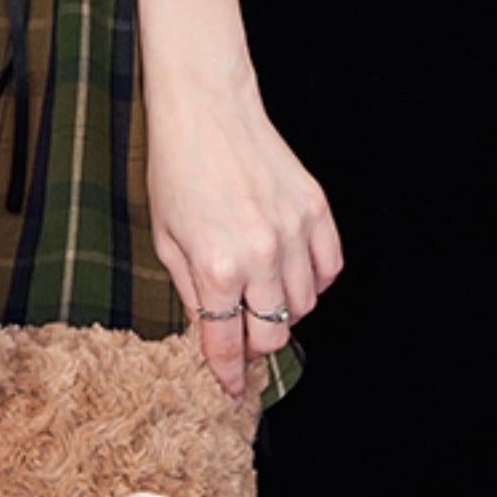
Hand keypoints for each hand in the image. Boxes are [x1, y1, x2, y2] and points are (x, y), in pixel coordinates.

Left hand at [145, 75, 342, 401]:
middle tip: (243, 330)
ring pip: (305, 306)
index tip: (233, 388)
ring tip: (261, 290)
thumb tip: (211, 332)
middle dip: (255, 343)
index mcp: (216, 266)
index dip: (229, 374)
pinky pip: (329, 269)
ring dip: (284, 310)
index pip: (227, 344)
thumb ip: (192, 293)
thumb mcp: (166, 238)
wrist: (206, 108)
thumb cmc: (177, 166)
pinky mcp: (315, 209)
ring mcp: (293, 232)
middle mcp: (259, 255)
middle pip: (272, 334)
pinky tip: (290, 268)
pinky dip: (314, 279)